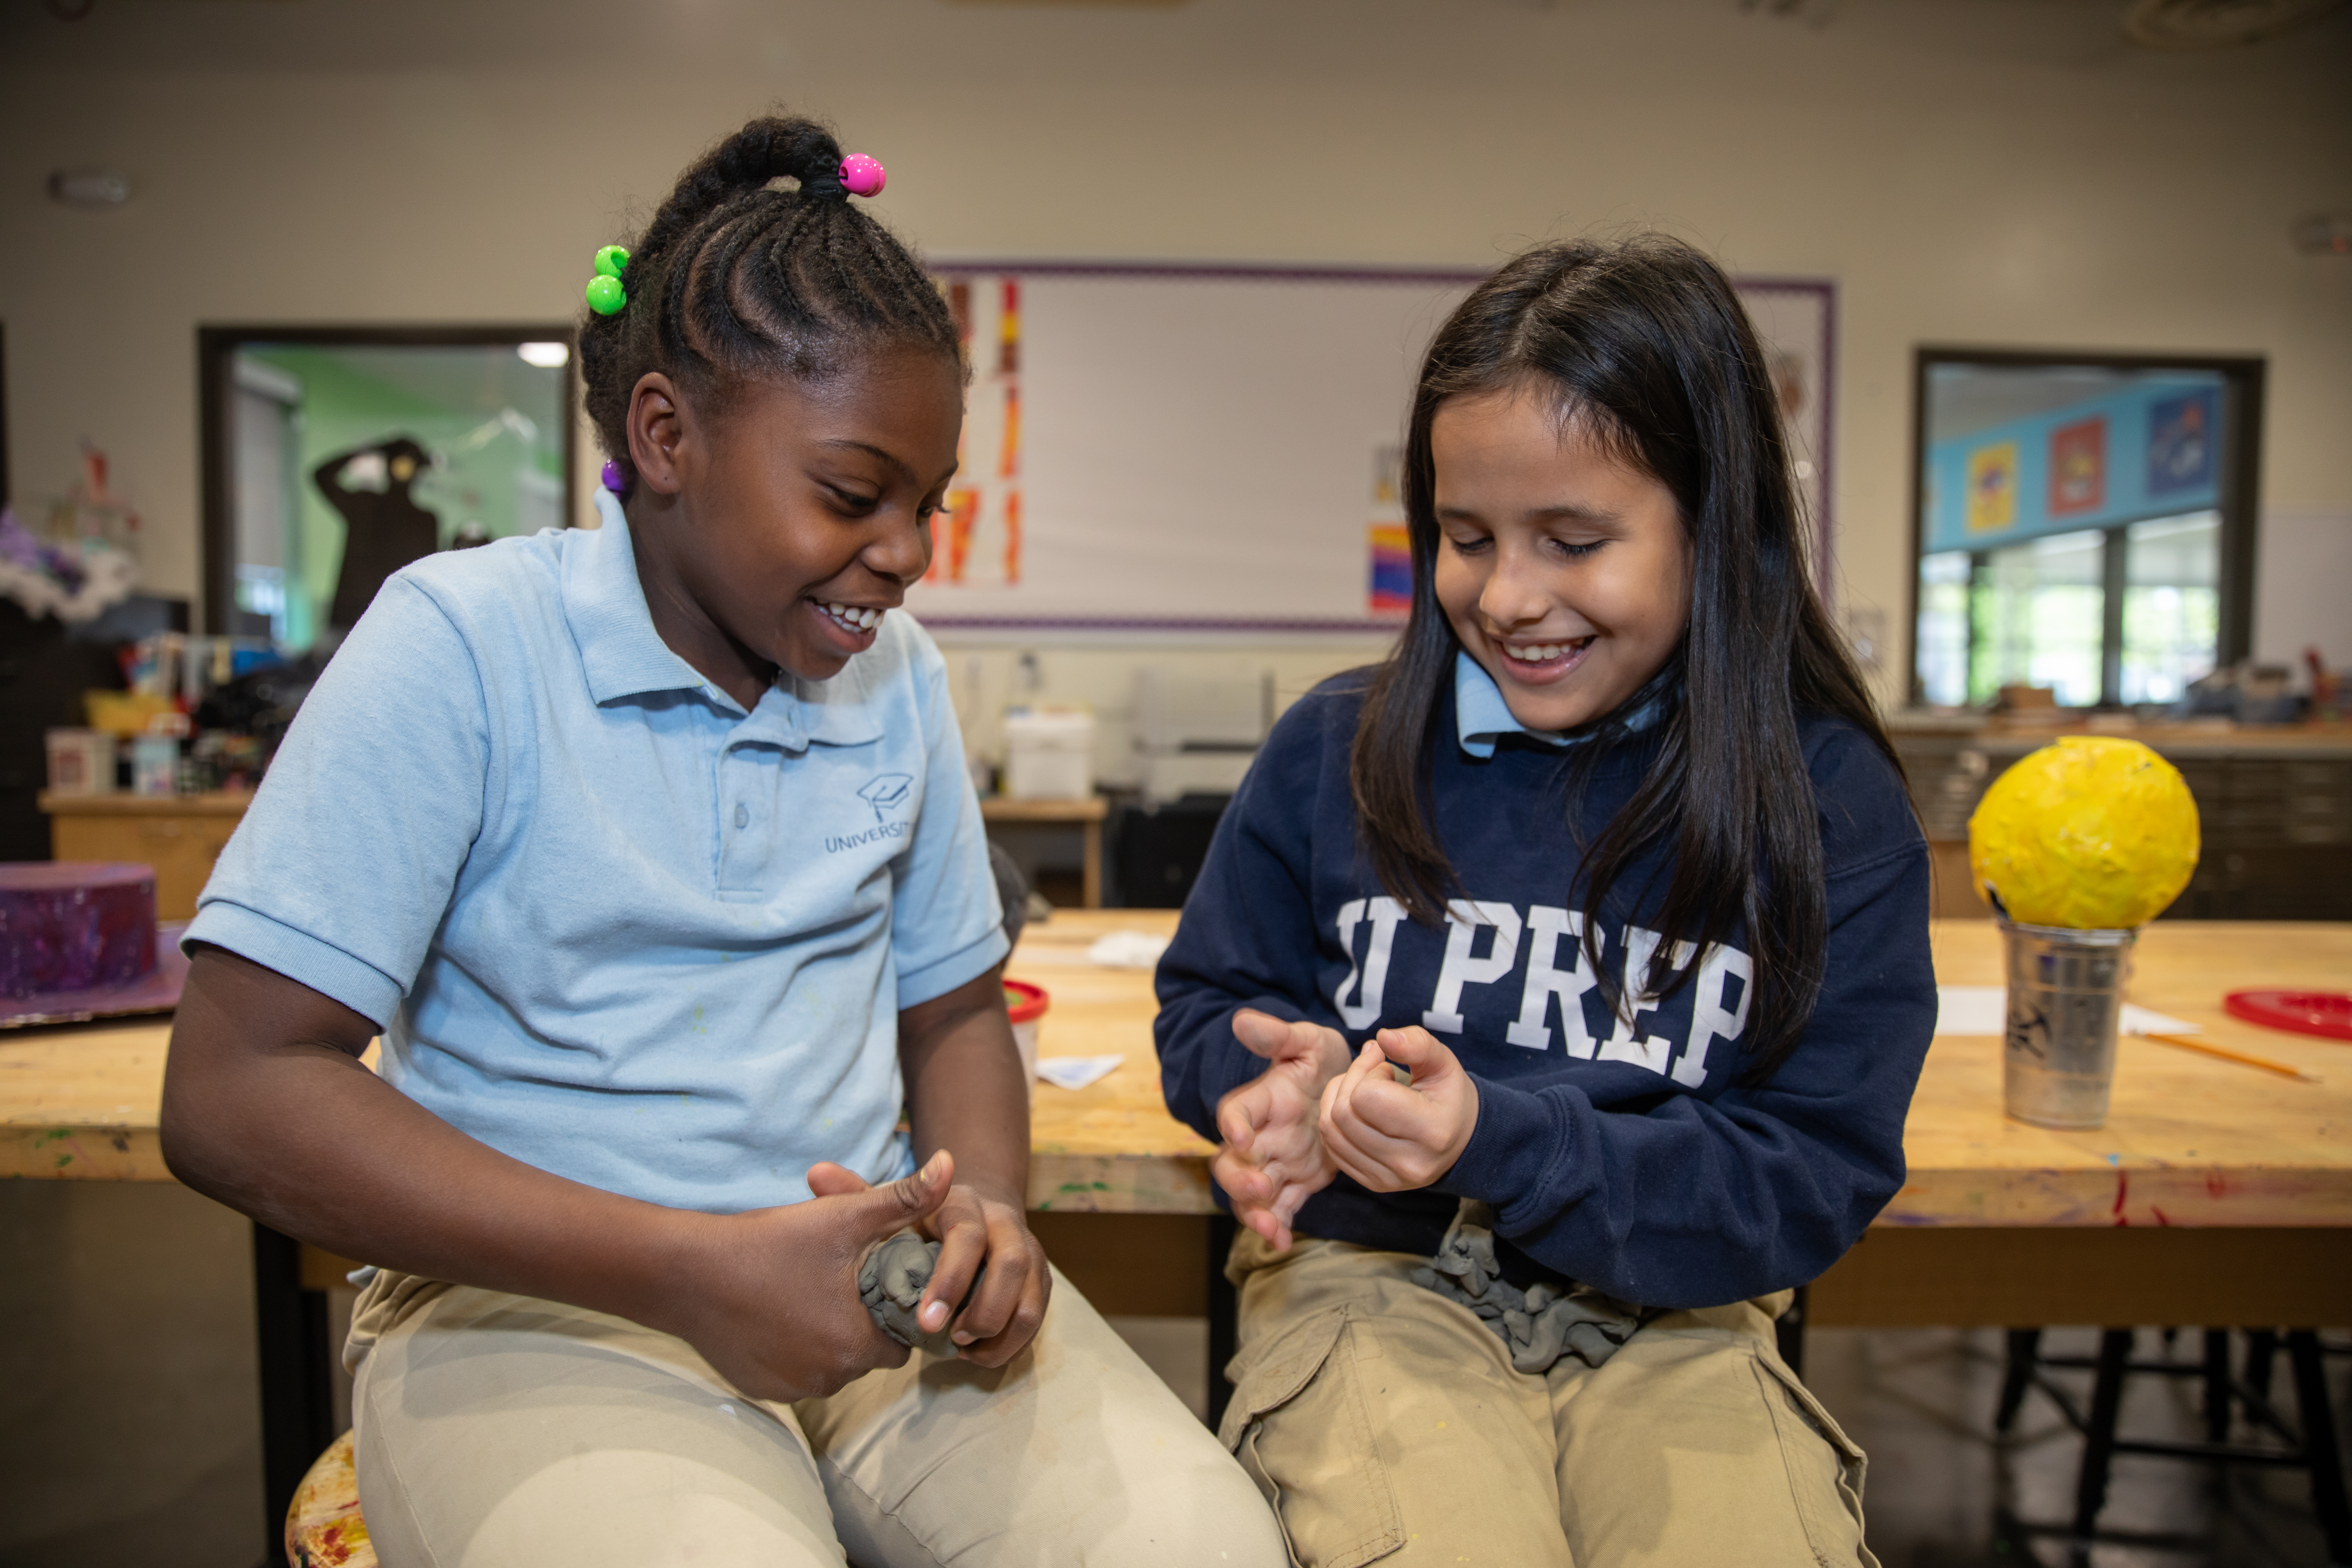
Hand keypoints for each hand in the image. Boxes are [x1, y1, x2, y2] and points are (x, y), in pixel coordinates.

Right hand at [656, 1150, 954, 1401]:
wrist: (686, 1274)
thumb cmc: (768, 1242)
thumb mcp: (842, 1217)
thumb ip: (904, 1199)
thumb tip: (952, 1165)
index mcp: (856, 1344)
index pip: (903, 1339)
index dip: (896, 1309)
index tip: (875, 1280)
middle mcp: (828, 1378)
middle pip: (869, 1354)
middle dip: (863, 1323)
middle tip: (840, 1282)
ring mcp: (792, 1389)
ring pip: (833, 1366)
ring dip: (830, 1338)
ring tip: (809, 1293)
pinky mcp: (762, 1391)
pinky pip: (797, 1374)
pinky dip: (795, 1350)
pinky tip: (780, 1314)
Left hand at [812, 1160, 1050, 1367]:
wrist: (974, 1218)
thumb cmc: (920, 1220)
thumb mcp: (891, 1207)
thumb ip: (856, 1195)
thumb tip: (816, 1173)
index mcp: (966, 1205)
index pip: (969, 1236)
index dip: (950, 1279)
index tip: (924, 1321)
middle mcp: (1006, 1225)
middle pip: (1013, 1266)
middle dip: (982, 1311)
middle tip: (947, 1341)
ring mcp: (1031, 1254)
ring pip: (1032, 1298)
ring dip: (999, 1332)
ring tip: (961, 1351)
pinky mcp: (1041, 1282)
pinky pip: (1036, 1320)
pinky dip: (1010, 1344)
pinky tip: (977, 1355)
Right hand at [1212, 1009, 1352, 1251]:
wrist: (1349, 1087)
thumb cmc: (1322, 1061)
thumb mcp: (1308, 1042)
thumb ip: (1278, 1036)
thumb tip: (1241, 1020)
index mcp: (1260, 1100)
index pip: (1235, 1111)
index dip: (1234, 1124)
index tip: (1242, 1135)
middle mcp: (1260, 1135)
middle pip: (1231, 1162)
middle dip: (1238, 1179)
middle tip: (1258, 1186)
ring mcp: (1275, 1161)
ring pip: (1251, 1193)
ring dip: (1255, 1211)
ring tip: (1270, 1227)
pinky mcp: (1295, 1182)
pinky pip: (1279, 1208)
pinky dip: (1277, 1226)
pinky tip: (1284, 1242)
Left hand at [1318, 1026, 1479, 1192]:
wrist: (1459, 1139)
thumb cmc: (1447, 1095)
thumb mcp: (1442, 1062)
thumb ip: (1416, 1043)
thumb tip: (1382, 1037)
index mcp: (1431, 1131)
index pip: (1367, 1096)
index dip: (1370, 1072)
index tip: (1387, 1069)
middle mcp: (1409, 1163)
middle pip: (1343, 1114)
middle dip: (1350, 1082)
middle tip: (1371, 1073)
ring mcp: (1389, 1179)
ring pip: (1331, 1130)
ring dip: (1337, 1099)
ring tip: (1363, 1089)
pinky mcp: (1373, 1184)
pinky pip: (1332, 1147)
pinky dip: (1334, 1121)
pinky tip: (1356, 1110)